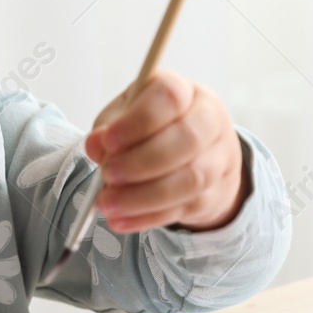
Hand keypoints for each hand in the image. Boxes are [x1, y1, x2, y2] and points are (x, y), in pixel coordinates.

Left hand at [83, 69, 245, 233]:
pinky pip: (182, 208)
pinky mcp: (212, 194)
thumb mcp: (125, 119)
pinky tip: (120, 220)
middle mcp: (209, 122)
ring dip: (143, 196)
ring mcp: (217, 160)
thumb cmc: (152, 130)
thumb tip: (96, 145)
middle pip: (187, 139)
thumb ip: (108, 130)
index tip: (109, 141)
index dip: (139, 120)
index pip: (170, 97)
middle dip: (142, 161)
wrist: (196, 156)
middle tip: (107, 175)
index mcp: (187, 93)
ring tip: (107, 203)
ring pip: (190, 179)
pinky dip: (146, 217)